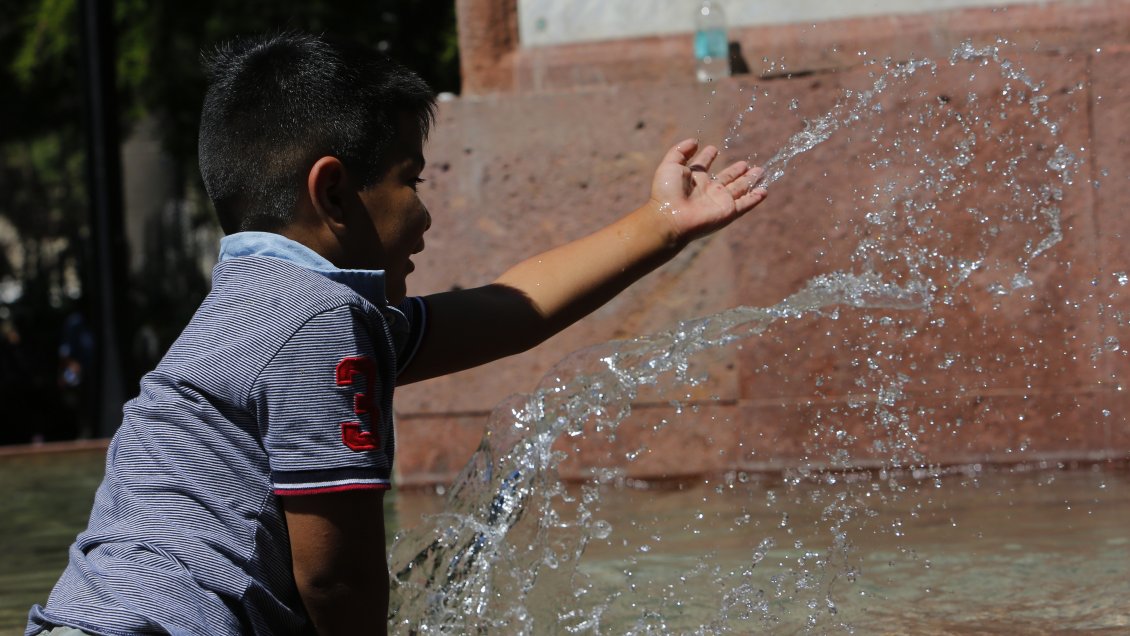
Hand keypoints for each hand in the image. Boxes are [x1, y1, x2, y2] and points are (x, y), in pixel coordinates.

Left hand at [647, 138, 766, 246]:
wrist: (671, 217)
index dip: (708, 157)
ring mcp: (719, 201)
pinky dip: (755, 198)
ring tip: (760, 171)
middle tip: (745, 164)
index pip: (703, 166)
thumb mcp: (670, 165)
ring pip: (739, 189)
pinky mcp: (728, 211)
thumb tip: (695, 141)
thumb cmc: (667, 191)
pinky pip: (745, 204)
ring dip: (750, 180)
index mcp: (694, 179)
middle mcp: (708, 190)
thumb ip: (681, 151)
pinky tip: (764, 191)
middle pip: (726, 178)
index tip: (713, 149)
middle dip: (736, 171)